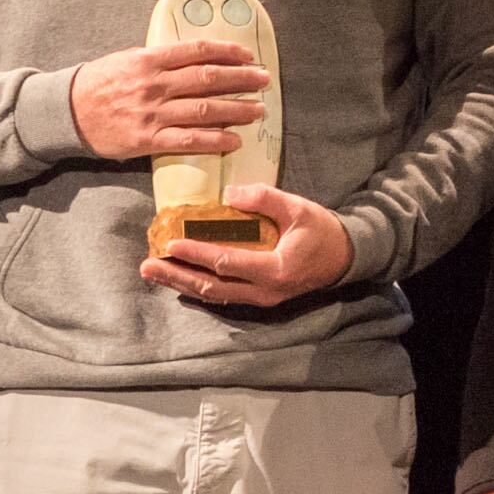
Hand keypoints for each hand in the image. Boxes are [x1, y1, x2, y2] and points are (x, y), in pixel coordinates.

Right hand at [71, 38, 264, 160]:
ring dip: (236, 109)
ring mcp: (153, 113)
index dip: (228, 51)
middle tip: (264, 80)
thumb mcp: (128, 59)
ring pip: (205, 109)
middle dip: (242, 78)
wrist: (67, 111)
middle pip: (208, 78)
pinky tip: (234, 140)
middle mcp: (155, 84)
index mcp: (150, 59)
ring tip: (258, 110)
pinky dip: (215, 139)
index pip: (198, 51)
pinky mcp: (148, 139)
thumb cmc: (98, 83)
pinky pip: (189, 140)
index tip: (248, 54)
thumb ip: (160, 59)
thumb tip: (194, 57)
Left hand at [145, 185, 352, 308]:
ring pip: (214, 295)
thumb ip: (264, 198)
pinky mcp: (258, 298)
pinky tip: (177, 280)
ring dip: (181, 284)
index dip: (197, 255)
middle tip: (147, 266)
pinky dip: (198, 289)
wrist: (346, 258)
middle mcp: (264, 291)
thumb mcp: (298, 207)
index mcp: (275, 269)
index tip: (171, 244)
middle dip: (177, 277)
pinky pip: (223, 296)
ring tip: (154, 273)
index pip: (227, 263)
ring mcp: (261, 299)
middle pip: (212, 288)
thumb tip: (228, 194)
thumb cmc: (323, 231)